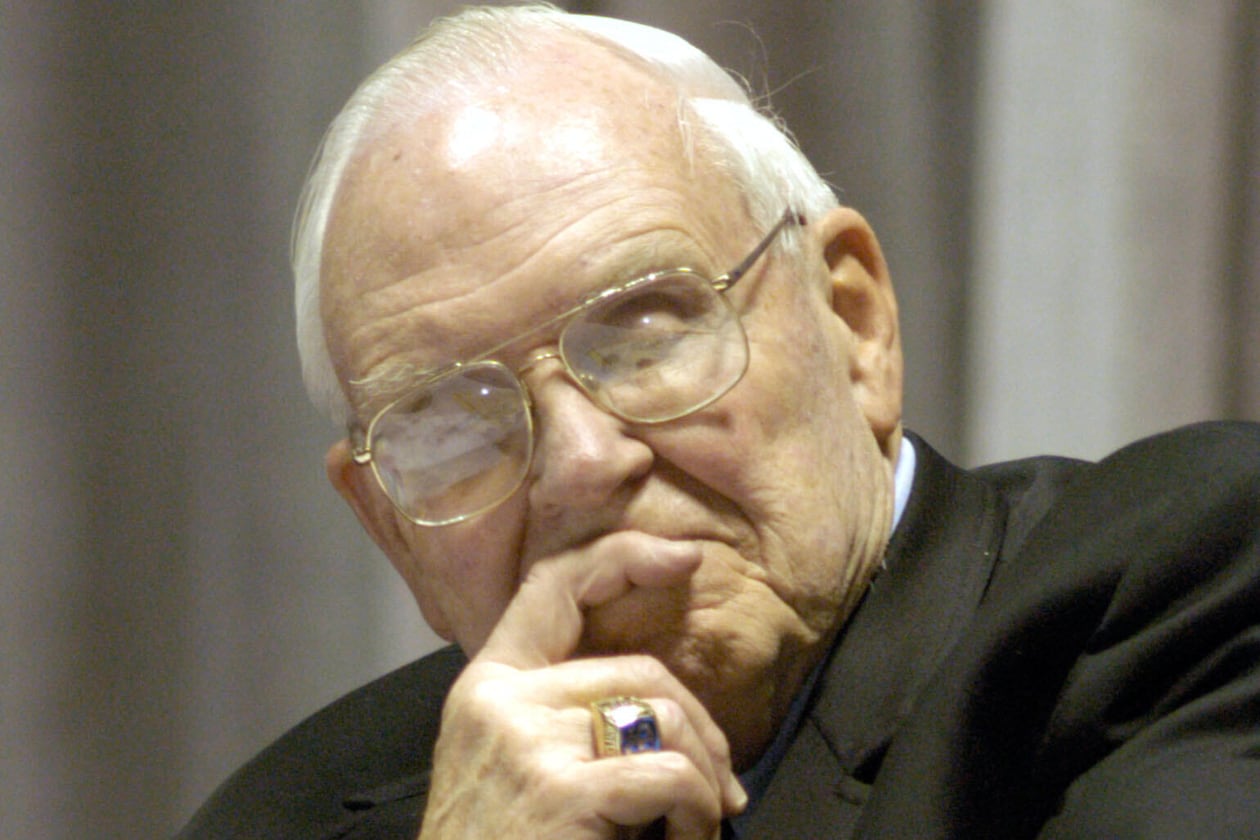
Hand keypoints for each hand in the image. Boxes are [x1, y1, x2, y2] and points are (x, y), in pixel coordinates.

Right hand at [419, 531, 746, 838]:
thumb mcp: (509, 762)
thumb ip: (558, 712)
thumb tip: (653, 698)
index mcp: (487, 683)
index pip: (553, 584)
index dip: (622, 557)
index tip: (685, 558)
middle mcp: (499, 698)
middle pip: (637, 669)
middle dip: (700, 723)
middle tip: (723, 779)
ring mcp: (527, 739)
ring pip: (662, 717)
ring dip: (703, 776)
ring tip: (697, 821)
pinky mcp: (561, 787)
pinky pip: (667, 773)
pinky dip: (696, 810)